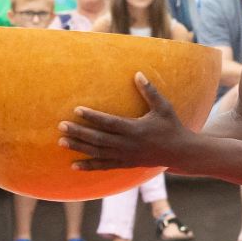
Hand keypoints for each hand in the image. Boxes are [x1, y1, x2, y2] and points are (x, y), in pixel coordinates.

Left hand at [60, 73, 191, 171]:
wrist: (180, 152)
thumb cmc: (171, 126)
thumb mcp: (163, 107)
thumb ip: (150, 91)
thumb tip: (138, 73)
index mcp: (135, 129)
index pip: (109, 122)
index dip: (92, 117)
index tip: (77, 110)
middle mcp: (127, 144)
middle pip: (98, 139)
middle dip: (79, 132)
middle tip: (61, 126)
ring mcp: (125, 156)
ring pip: (98, 153)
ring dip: (79, 148)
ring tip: (61, 142)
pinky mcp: (125, 164)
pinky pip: (104, 166)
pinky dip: (88, 166)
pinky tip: (74, 165)